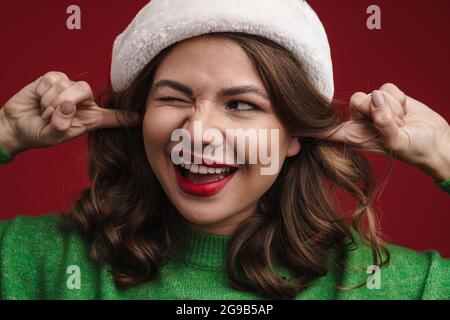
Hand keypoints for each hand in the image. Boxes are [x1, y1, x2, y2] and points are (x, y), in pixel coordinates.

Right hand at [0, 71, 138, 155]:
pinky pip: (52, 81)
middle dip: (66, 102)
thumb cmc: (40, 132)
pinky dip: (43, 94)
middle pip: (86, 90)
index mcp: (90, 118)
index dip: (125, 117)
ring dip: (50, 102)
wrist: (17, 126)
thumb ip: (62, 125)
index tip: (141, 117)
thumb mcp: (55, 135)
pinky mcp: (53, 78)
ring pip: (66, 86)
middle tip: (51, 116)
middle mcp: (84, 101)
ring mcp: (68, 87)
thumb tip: (68, 106)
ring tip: (44, 112)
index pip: (112, 116)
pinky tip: (39, 101)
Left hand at [310, 83, 449, 180]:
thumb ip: (384, 123)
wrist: (436, 141)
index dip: (312, 126)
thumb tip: (375, 100)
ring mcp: (373, 108)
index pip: (328, 130)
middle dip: (376, 108)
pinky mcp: (386, 97)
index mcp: (355, 136)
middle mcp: (360, 122)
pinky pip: (388, 87)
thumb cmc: (415, 148)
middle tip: (392, 122)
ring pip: (372, 93)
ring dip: (391, 105)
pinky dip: (400, 98)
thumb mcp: (398, 141)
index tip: (292, 124)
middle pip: (355, 102)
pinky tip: (405, 111)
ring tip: (401, 120)